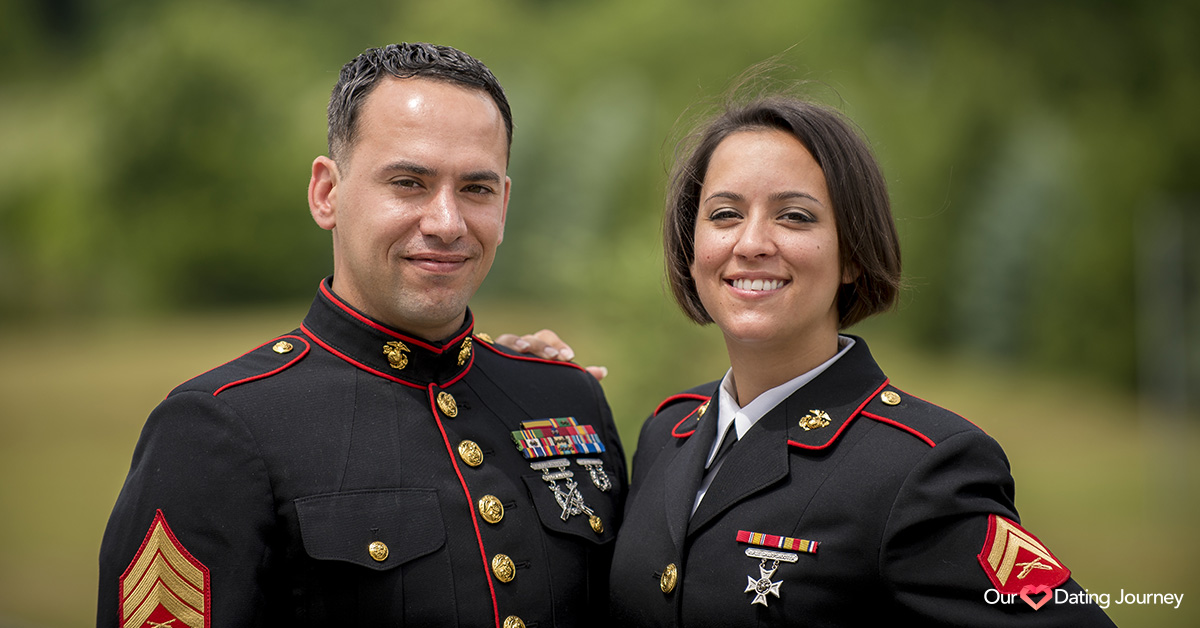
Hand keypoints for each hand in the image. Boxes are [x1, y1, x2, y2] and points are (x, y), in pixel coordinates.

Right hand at [493, 329, 607, 380]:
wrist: (502, 403)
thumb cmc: (533, 389)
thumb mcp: (556, 383)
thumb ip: (577, 377)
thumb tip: (602, 371)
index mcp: (536, 349)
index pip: (547, 338)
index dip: (558, 345)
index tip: (569, 357)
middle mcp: (518, 348)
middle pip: (531, 338)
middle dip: (543, 345)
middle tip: (555, 357)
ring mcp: (499, 354)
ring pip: (508, 340)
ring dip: (518, 343)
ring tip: (524, 351)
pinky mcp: (485, 362)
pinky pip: (486, 351)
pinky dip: (491, 348)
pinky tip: (496, 356)